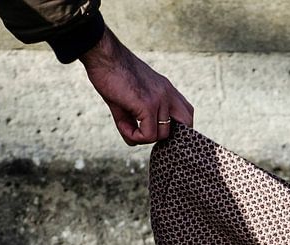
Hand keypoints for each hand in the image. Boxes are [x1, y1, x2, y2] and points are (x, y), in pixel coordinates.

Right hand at [79, 27, 193, 144]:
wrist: (103, 55)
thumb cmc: (112, 74)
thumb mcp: (129, 99)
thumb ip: (134, 122)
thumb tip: (134, 143)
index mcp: (166, 89)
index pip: (186, 113)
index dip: (174, 126)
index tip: (154, 128)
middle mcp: (168, 94)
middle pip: (186, 124)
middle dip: (168, 135)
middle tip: (145, 132)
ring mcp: (160, 99)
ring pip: (163, 135)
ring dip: (144, 137)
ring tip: (126, 126)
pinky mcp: (147, 105)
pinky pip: (148, 135)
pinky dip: (135, 137)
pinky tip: (124, 127)